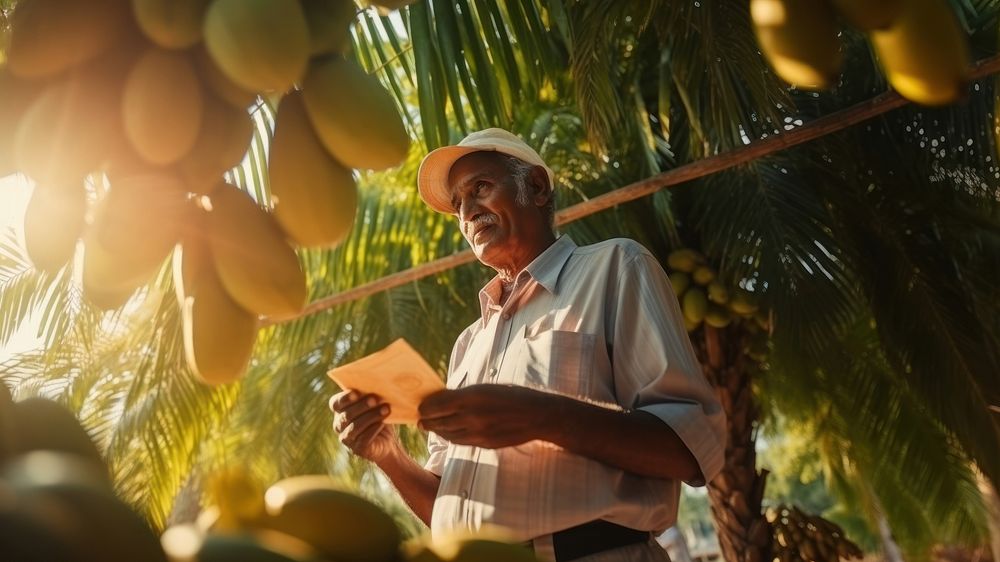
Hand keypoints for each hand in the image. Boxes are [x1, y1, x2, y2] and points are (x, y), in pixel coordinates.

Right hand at [329, 390, 396, 462]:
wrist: (387, 442)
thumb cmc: (379, 417)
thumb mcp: (375, 404)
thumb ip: (371, 394)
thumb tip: (380, 382)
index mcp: (340, 410)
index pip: (336, 403)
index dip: (344, 398)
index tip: (356, 393)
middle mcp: (339, 425)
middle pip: (347, 414)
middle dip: (361, 406)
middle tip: (375, 399)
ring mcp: (346, 438)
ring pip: (355, 426)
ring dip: (371, 416)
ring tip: (386, 410)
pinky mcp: (357, 449)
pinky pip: (363, 439)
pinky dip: (373, 430)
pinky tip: (382, 423)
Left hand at [418, 384, 557, 448]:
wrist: (538, 415)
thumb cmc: (513, 395)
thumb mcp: (486, 388)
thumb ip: (463, 395)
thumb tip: (442, 399)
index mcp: (471, 397)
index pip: (436, 405)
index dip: (425, 407)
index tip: (421, 406)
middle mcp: (472, 417)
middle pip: (438, 422)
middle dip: (426, 420)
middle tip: (419, 419)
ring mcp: (478, 433)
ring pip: (447, 434)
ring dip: (437, 430)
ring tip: (430, 426)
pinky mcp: (484, 444)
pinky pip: (460, 442)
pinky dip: (450, 437)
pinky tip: (448, 433)